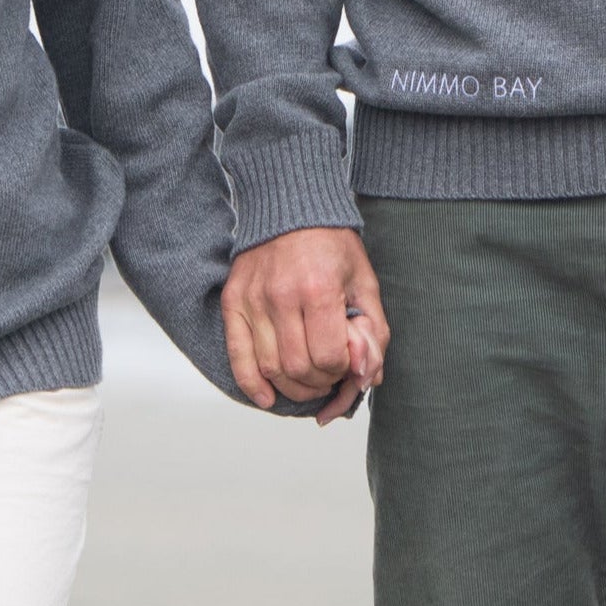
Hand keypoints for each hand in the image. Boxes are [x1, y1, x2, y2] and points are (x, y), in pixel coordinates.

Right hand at [223, 227, 388, 416]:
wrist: (289, 207)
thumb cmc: (332, 246)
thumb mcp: (365, 283)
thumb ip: (373, 332)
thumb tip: (367, 377)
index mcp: (319, 288)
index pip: (330, 357)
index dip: (342, 370)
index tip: (346, 362)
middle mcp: (281, 295)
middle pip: (299, 368)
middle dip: (319, 382)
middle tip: (328, 373)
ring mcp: (252, 300)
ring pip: (271, 368)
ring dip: (292, 387)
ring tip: (307, 380)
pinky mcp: (232, 301)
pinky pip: (238, 356)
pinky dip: (252, 384)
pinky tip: (267, 398)